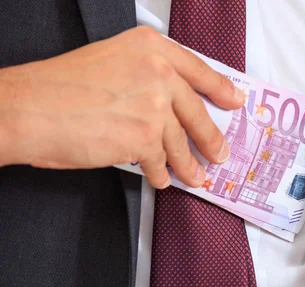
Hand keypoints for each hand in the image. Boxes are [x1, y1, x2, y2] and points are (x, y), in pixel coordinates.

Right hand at [0, 26, 244, 188]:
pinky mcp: (144, 138)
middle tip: (219, 153)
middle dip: (211, 138)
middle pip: (197, 111)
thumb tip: (172, 106)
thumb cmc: (59, 87)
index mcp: (150, 47)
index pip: (198, 69)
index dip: (221, 88)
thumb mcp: (110, 61)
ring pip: (181, 142)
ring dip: (189, 165)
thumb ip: (146, 77)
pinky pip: (160, 161)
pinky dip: (162, 174)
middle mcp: (158, 72)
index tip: (235, 101)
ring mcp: (154, 106)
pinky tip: (161, 179)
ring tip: (195, 177)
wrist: (27, 108)